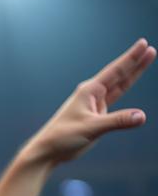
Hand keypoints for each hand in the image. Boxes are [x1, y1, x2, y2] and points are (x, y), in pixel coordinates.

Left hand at [26, 40, 155, 165]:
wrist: (47, 151)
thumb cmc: (62, 137)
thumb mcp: (91, 128)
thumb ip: (117, 121)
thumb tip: (141, 116)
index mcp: (89, 91)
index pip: (115, 71)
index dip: (130, 58)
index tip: (143, 44)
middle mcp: (92, 94)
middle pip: (119, 75)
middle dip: (135, 62)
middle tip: (150, 48)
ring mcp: (93, 104)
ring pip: (118, 86)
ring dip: (132, 74)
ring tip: (146, 59)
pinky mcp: (94, 116)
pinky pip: (114, 100)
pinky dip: (124, 90)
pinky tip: (130, 81)